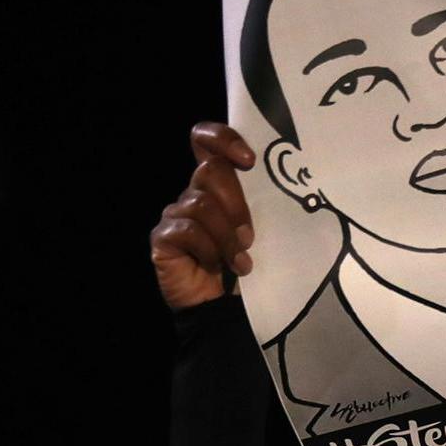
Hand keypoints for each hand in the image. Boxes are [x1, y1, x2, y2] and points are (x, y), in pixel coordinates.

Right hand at [150, 123, 256, 311]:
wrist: (221, 306)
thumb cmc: (242, 265)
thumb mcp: (256, 231)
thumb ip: (258, 205)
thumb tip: (282, 183)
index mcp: (214, 186)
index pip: (205, 141)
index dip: (223, 139)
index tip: (249, 160)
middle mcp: (191, 194)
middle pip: (210, 171)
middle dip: (237, 205)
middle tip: (249, 237)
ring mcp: (174, 214)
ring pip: (201, 204)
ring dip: (227, 237)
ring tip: (240, 261)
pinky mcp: (163, 237)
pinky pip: (187, 230)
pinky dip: (208, 249)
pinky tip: (216, 265)